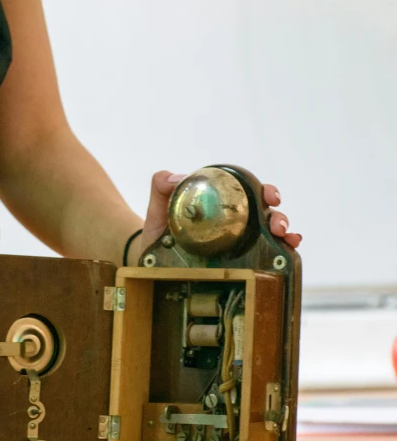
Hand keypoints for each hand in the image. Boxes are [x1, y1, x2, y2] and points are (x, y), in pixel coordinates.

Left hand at [132, 171, 301, 262]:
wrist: (153, 262)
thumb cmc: (159, 231)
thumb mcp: (158, 207)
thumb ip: (162, 187)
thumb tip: (176, 177)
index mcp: (222, 203)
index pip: (250, 192)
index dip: (265, 191)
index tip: (270, 197)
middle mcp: (235, 220)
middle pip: (265, 213)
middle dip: (278, 216)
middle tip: (278, 225)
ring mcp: (239, 242)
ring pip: (270, 233)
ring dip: (284, 232)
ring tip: (287, 238)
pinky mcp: (240, 262)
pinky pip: (265, 255)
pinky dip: (281, 251)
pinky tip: (288, 250)